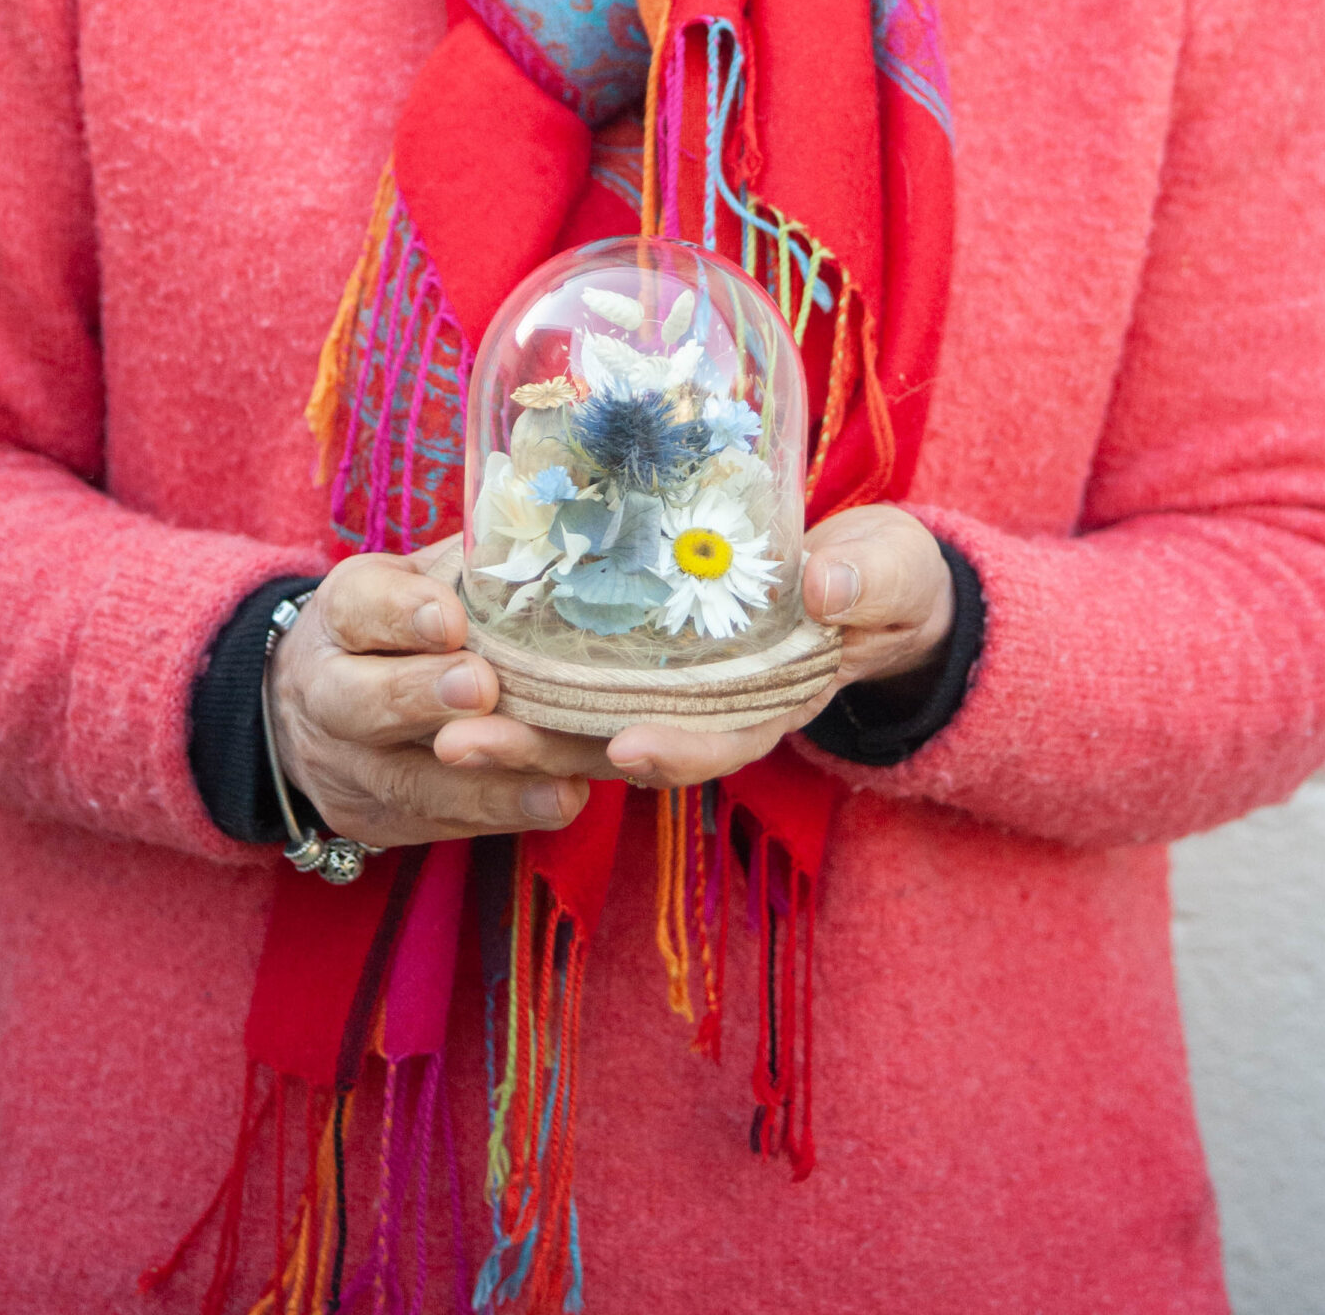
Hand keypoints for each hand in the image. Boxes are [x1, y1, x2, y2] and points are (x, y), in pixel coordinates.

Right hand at [266, 548, 595, 847]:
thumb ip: (470, 566)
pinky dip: (501, 815)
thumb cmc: (399, 626)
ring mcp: (346, 768)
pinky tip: (555, 802)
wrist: (315, 707)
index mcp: (341, 616)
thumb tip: (557, 541)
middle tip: (483, 688)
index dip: (402, 614)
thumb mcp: (416, 579)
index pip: (358, 608)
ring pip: (408, 782)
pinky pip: (437, 825)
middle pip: (360, 703)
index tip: (451, 617)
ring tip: (555, 781)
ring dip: (485, 785)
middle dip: (422, 697)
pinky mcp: (375, 821)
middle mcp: (326, 695)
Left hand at [435, 502, 954, 797]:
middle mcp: (710, 708)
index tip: (622, 748)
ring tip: (437, 724)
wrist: (868, 578)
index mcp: (774, 701)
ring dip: (513, 726)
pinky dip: (527, 681)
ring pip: (583, 721)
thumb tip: (825, 592)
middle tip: (461, 742)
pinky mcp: (640, 653)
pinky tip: (466, 668)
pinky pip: (577, 677)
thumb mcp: (888, 574)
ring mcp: (670, 687)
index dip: (673, 748)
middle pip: (622, 744)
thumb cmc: (883, 578)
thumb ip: (863, 583)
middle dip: (545, 751)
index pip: (718, 739)